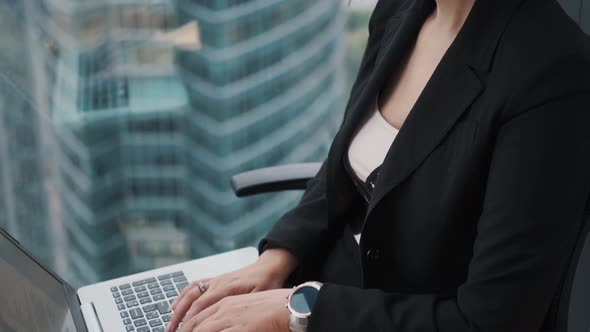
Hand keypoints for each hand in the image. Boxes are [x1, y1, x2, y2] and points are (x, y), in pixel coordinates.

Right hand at [166, 249, 296, 331]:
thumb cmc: (267, 283)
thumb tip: (227, 318)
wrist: (269, 267)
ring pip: (190, 292)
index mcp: (226, 287)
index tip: (183, 331)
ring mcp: (215, 280)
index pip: (201, 305)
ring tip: (169, 322)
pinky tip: (176, 304)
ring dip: (178, 307)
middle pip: (191, 300)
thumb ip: (241, 307)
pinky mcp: (215, 279)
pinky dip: (183, 295)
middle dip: (178, 317)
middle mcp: (217, 282)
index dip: (189, 320)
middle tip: (170, 331)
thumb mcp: (258, 297)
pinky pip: (194, 285)